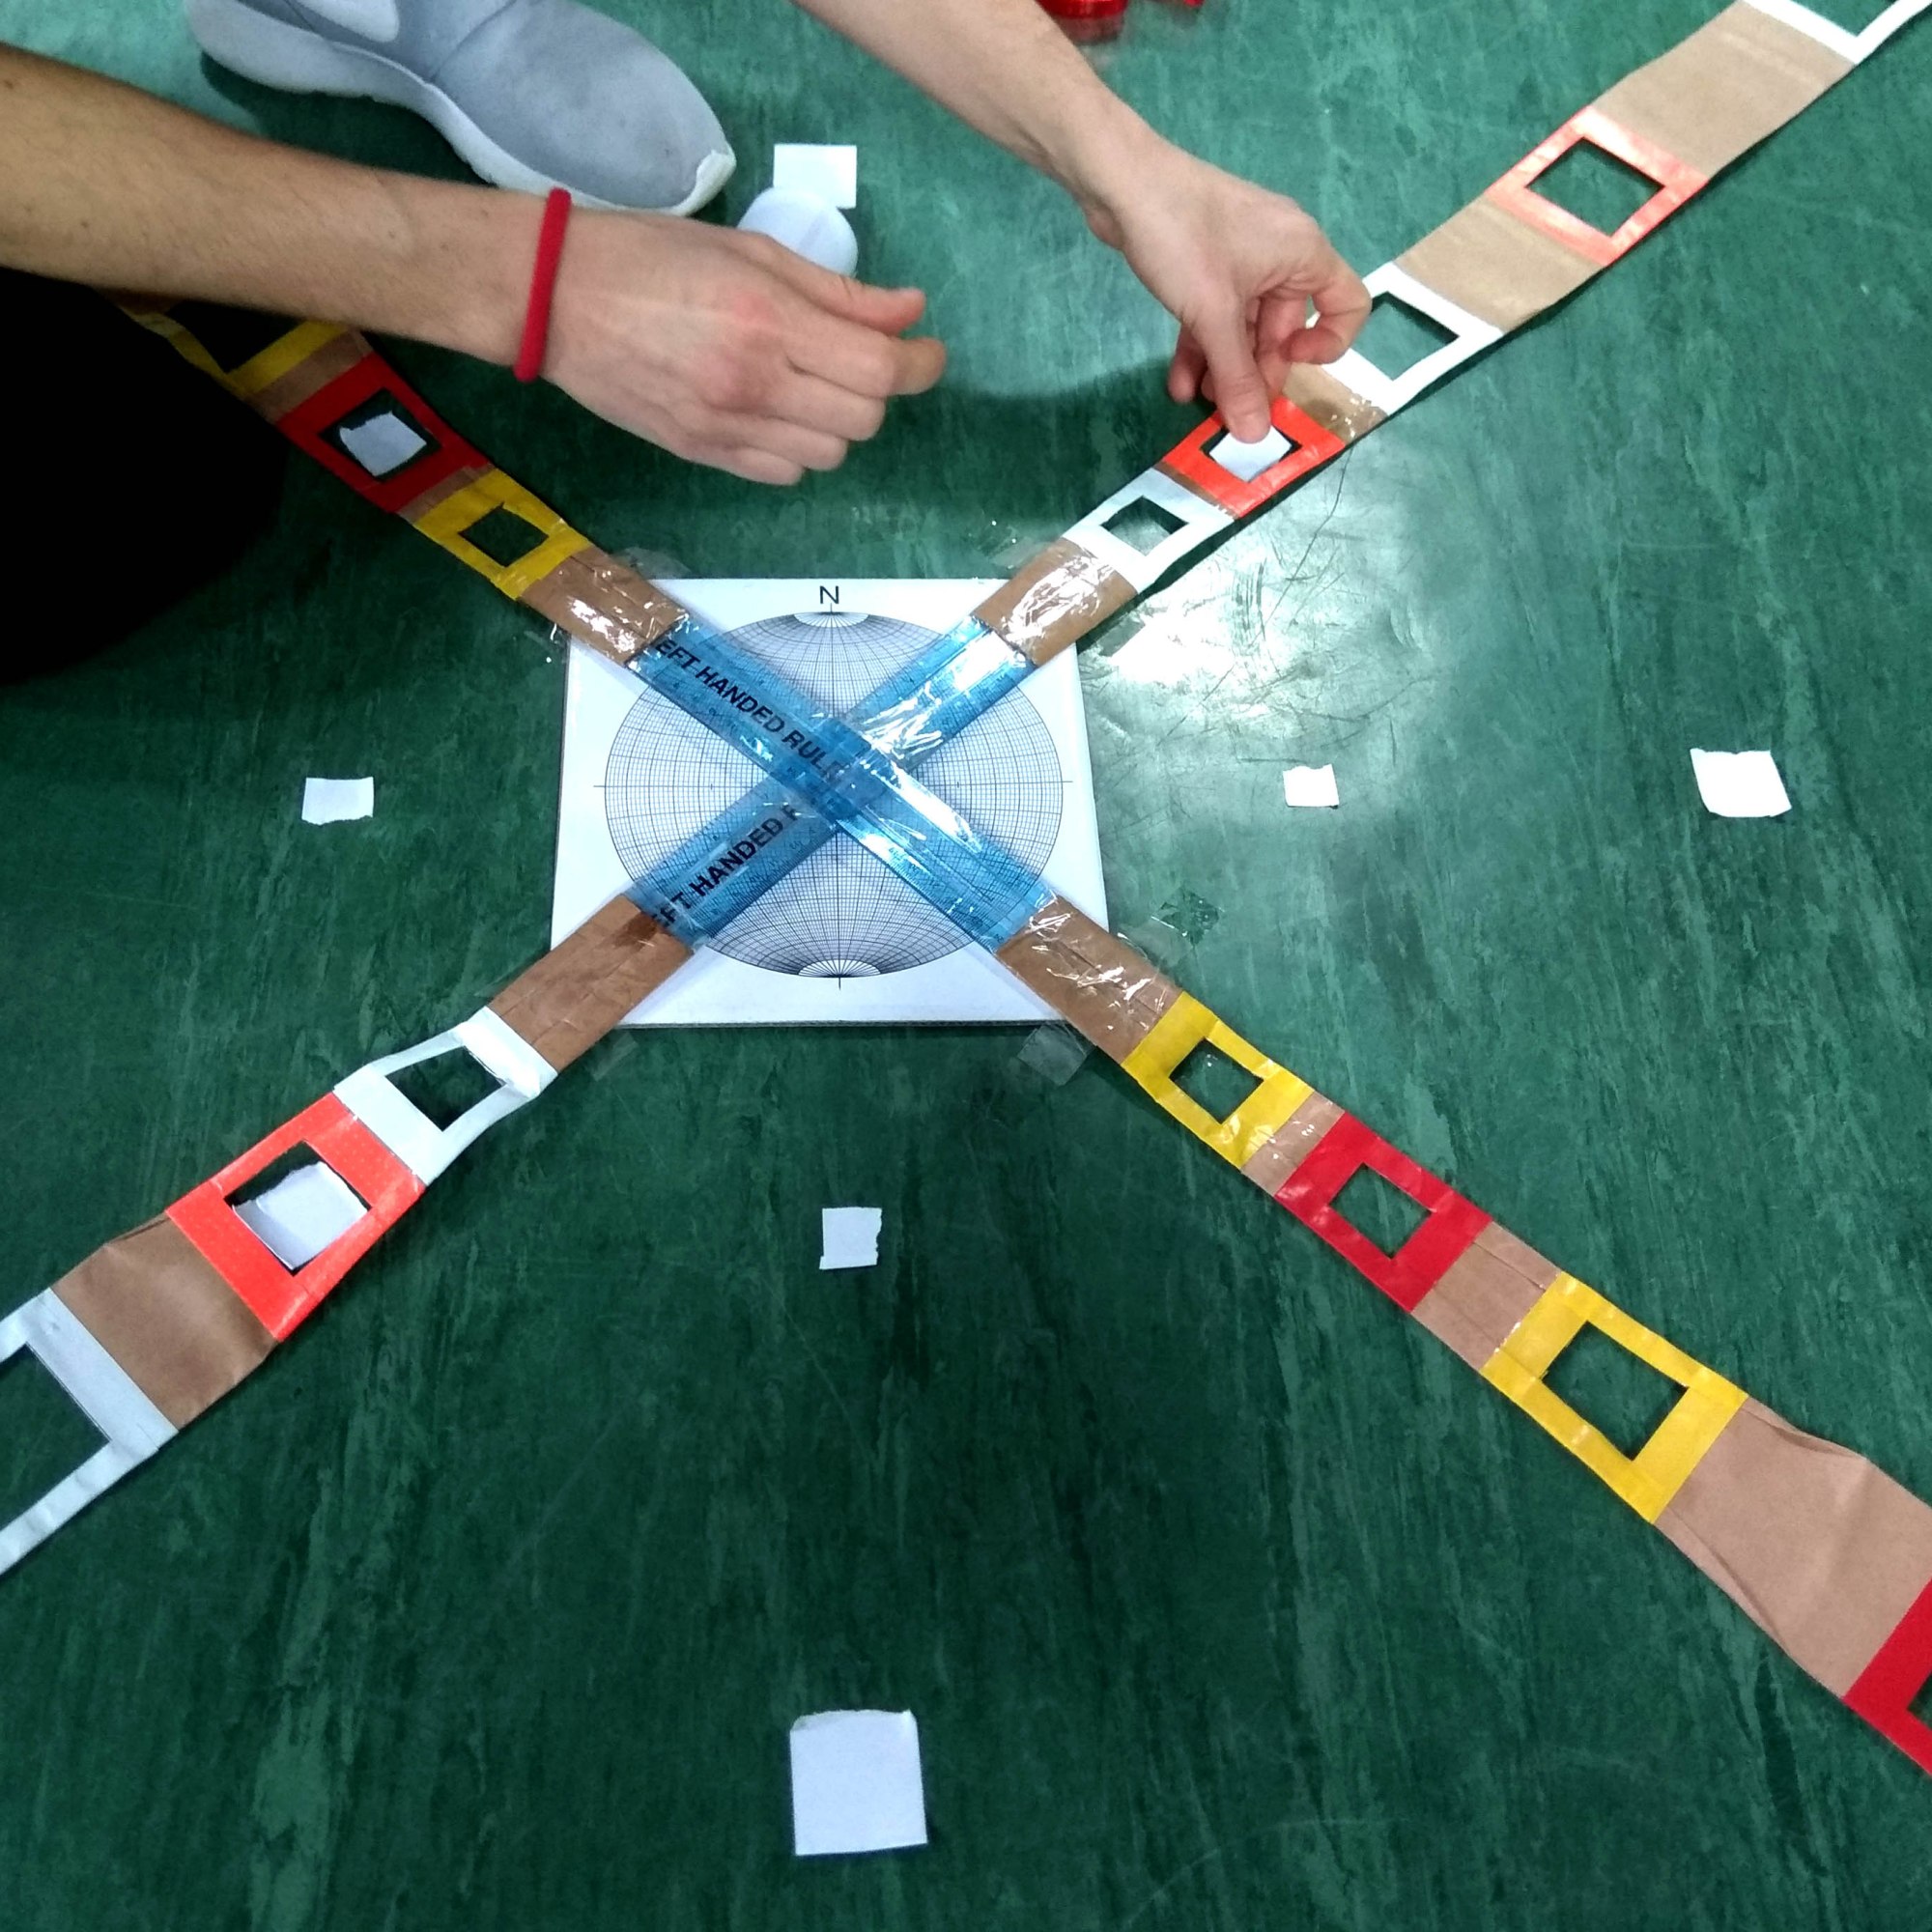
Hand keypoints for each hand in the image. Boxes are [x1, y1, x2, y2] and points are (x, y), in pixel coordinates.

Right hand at [543, 213, 946, 483]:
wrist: (555, 300)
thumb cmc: (651, 256)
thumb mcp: (750, 251)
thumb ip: (837, 291)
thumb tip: (909, 313)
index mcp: (768, 322)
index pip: (879, 369)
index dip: (919, 365)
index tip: (926, 352)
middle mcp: (754, 384)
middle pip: (862, 420)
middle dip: (877, 390)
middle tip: (858, 358)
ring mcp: (726, 428)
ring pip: (828, 454)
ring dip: (838, 423)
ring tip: (812, 383)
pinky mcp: (703, 454)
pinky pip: (783, 472)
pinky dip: (799, 448)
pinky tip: (779, 412)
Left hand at [1081, 140, 1369, 440]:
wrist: (1122, 183)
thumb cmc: (1184, 240)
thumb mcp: (1214, 316)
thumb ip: (1238, 377)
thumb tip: (1254, 435)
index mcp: (1304, 254)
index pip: (1348, 303)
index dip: (1328, 344)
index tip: (1290, 364)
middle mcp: (1282, 255)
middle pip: (1286, 328)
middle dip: (1258, 371)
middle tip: (1230, 409)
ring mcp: (1243, 258)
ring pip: (1245, 327)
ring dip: (1224, 368)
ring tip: (1199, 403)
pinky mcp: (1206, 263)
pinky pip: (1216, 314)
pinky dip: (1202, 347)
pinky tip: (1179, 383)